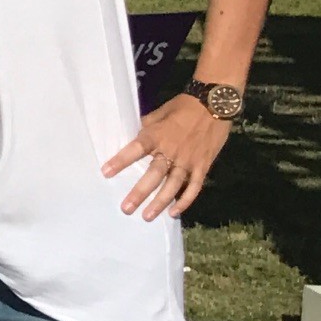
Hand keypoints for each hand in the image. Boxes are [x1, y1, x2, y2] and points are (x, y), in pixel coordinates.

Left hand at [102, 92, 232, 218]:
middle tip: (126, 208)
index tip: (106, 173)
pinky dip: (185, 201)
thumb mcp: (160, 113)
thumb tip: (132, 136)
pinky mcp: (203, 166)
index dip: (121, 161)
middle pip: (154, 174)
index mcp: (157, 135)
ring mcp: (189, 160)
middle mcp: (172, 150)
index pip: (136, 149)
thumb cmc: (183, 107)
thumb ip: (146, 127)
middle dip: (139, 193)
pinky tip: (173, 212)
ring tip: (147, 216)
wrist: (215, 104)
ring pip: (173, 185)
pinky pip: (194, 187)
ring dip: (160, 202)